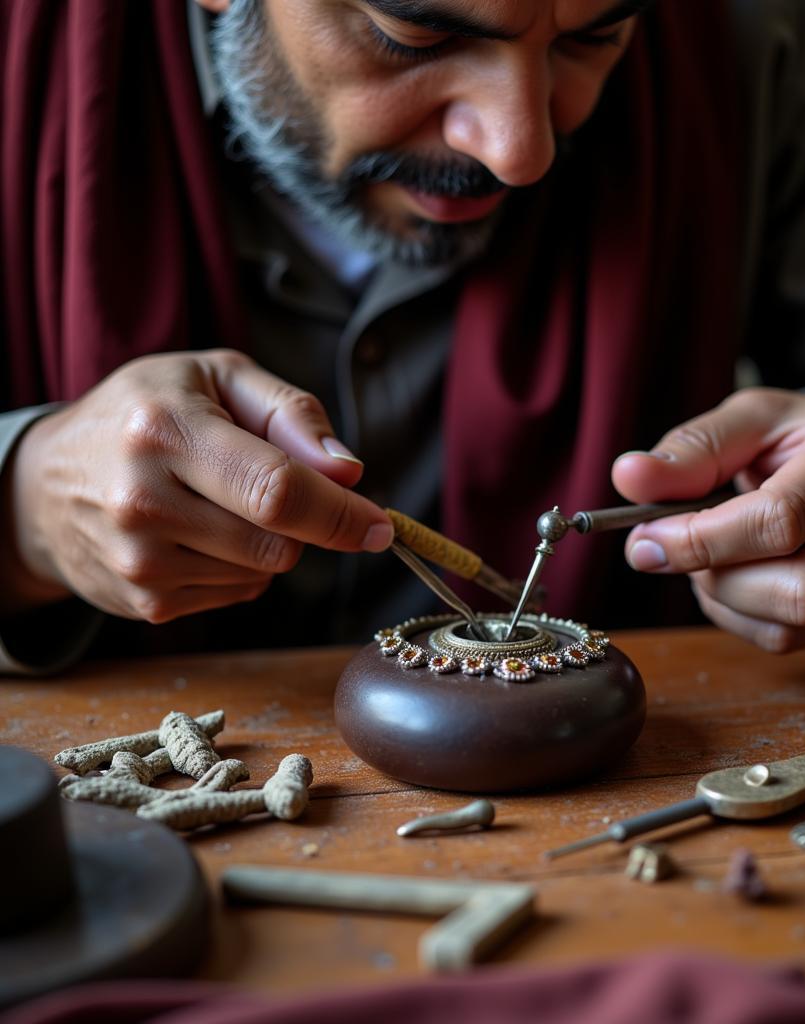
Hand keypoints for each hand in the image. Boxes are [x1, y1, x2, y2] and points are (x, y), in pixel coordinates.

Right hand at [2, 350, 393, 621]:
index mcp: (164, 430)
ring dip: (267, 542)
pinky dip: (239, 567)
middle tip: (266, 485)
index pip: (275, 489)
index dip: (340, 514)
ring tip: (214, 502)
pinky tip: (196, 534)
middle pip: (280, 543)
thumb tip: (349, 473)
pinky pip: (239, 594)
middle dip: (300, 521)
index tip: (380, 526)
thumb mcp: (217, 378)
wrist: (44, 482)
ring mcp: (139, 562)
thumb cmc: (147, 413)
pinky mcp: (144, 604)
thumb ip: (293, 414)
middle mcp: (142, 501)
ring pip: (265, 573)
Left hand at [611, 388, 804, 651]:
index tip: (646, 537)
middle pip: (797, 587)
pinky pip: (789, 638)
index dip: (702, 539)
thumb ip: (691, 448)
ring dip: (723, 599)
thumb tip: (629, 477)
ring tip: (704, 558)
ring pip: (791, 622)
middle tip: (675, 548)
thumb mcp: (747, 419)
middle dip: (715, 576)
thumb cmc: (796, 437)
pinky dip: (739, 617)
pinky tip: (730, 578)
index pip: (780, 520)